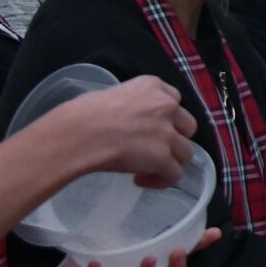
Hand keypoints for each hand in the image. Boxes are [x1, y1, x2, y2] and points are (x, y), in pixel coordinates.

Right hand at [71, 76, 196, 186]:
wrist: (78, 134)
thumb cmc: (82, 114)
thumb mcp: (112, 95)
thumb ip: (133, 103)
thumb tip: (130, 118)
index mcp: (153, 86)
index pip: (174, 100)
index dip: (167, 117)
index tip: (154, 127)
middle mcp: (166, 106)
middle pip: (187, 126)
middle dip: (174, 138)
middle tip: (154, 148)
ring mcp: (167, 132)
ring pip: (185, 152)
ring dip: (169, 161)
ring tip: (147, 168)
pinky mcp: (163, 157)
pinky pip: (174, 174)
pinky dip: (160, 180)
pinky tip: (141, 180)